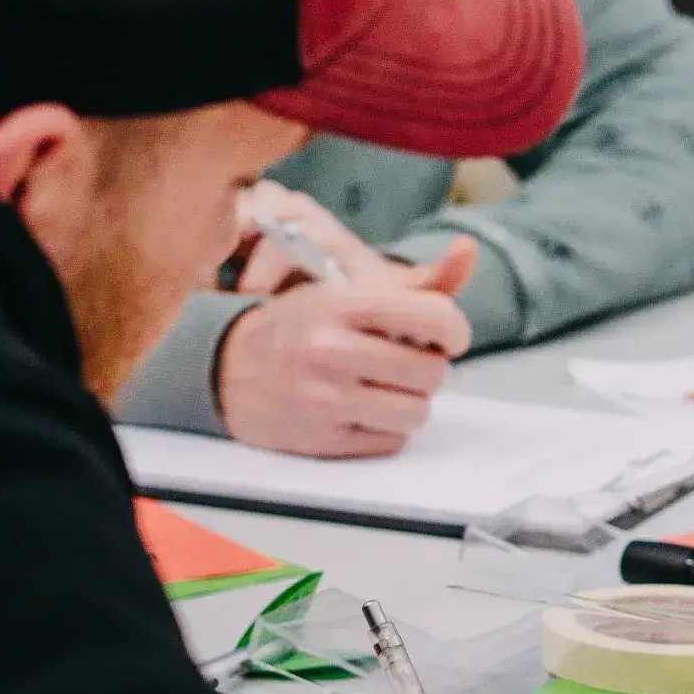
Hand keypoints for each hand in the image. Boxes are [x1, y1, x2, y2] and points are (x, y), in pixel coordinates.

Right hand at [216, 186, 477, 456]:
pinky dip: (384, 429)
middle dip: (426, 370)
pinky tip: (358, 410)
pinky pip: (391, 442)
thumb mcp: (349, 291)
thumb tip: (468, 252)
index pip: (435, 317)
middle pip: (431, 373)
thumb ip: (416, 283)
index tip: (445, 338)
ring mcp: (324, 398)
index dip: (453, 332)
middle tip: (403, 364)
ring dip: (409, 403)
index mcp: (341, 303)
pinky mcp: (321, 439)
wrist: (225, 367)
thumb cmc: (300, 327)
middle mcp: (330, 349)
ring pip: (416, 412)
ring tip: (384, 388)